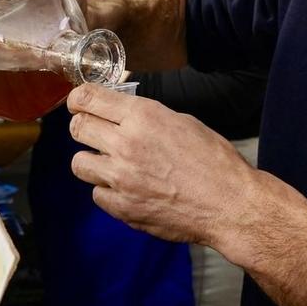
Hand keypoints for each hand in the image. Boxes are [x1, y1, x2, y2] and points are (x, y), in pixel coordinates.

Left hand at [65, 84, 262, 246]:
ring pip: (79, 163)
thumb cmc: (215, 161)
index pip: (87, 98)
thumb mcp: (183, 121)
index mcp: (142, 117)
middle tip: (95, 133)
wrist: (229, 204)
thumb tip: (122, 111)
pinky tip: (128, 189)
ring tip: (111, 165)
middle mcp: (125, 144)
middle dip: (84, 127)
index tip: (79, 103)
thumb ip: (146, 116)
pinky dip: (108, 191)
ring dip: (92, 162)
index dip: (78, 99)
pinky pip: (97, 194)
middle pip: (77, 128)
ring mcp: (120, 178)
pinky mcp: (122, 207)